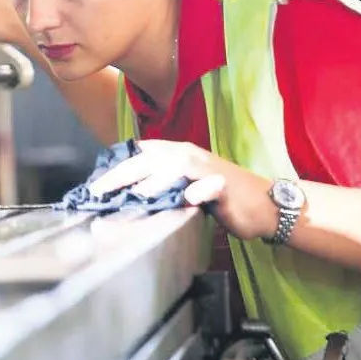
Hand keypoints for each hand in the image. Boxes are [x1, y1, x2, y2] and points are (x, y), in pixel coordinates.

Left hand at [88, 139, 275, 239]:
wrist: (266, 205)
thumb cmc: (222, 198)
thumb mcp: (184, 190)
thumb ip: (159, 189)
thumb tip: (126, 200)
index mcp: (176, 155)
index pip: (140, 156)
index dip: (116, 168)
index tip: (94, 187)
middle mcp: (189, 156)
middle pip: (151, 158)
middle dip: (124, 173)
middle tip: (100, 191)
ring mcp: (208, 169)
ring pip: (178, 166)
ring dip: (157, 179)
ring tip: (138, 194)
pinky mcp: (226, 186)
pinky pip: (211, 185)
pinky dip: (200, 190)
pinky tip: (190, 199)